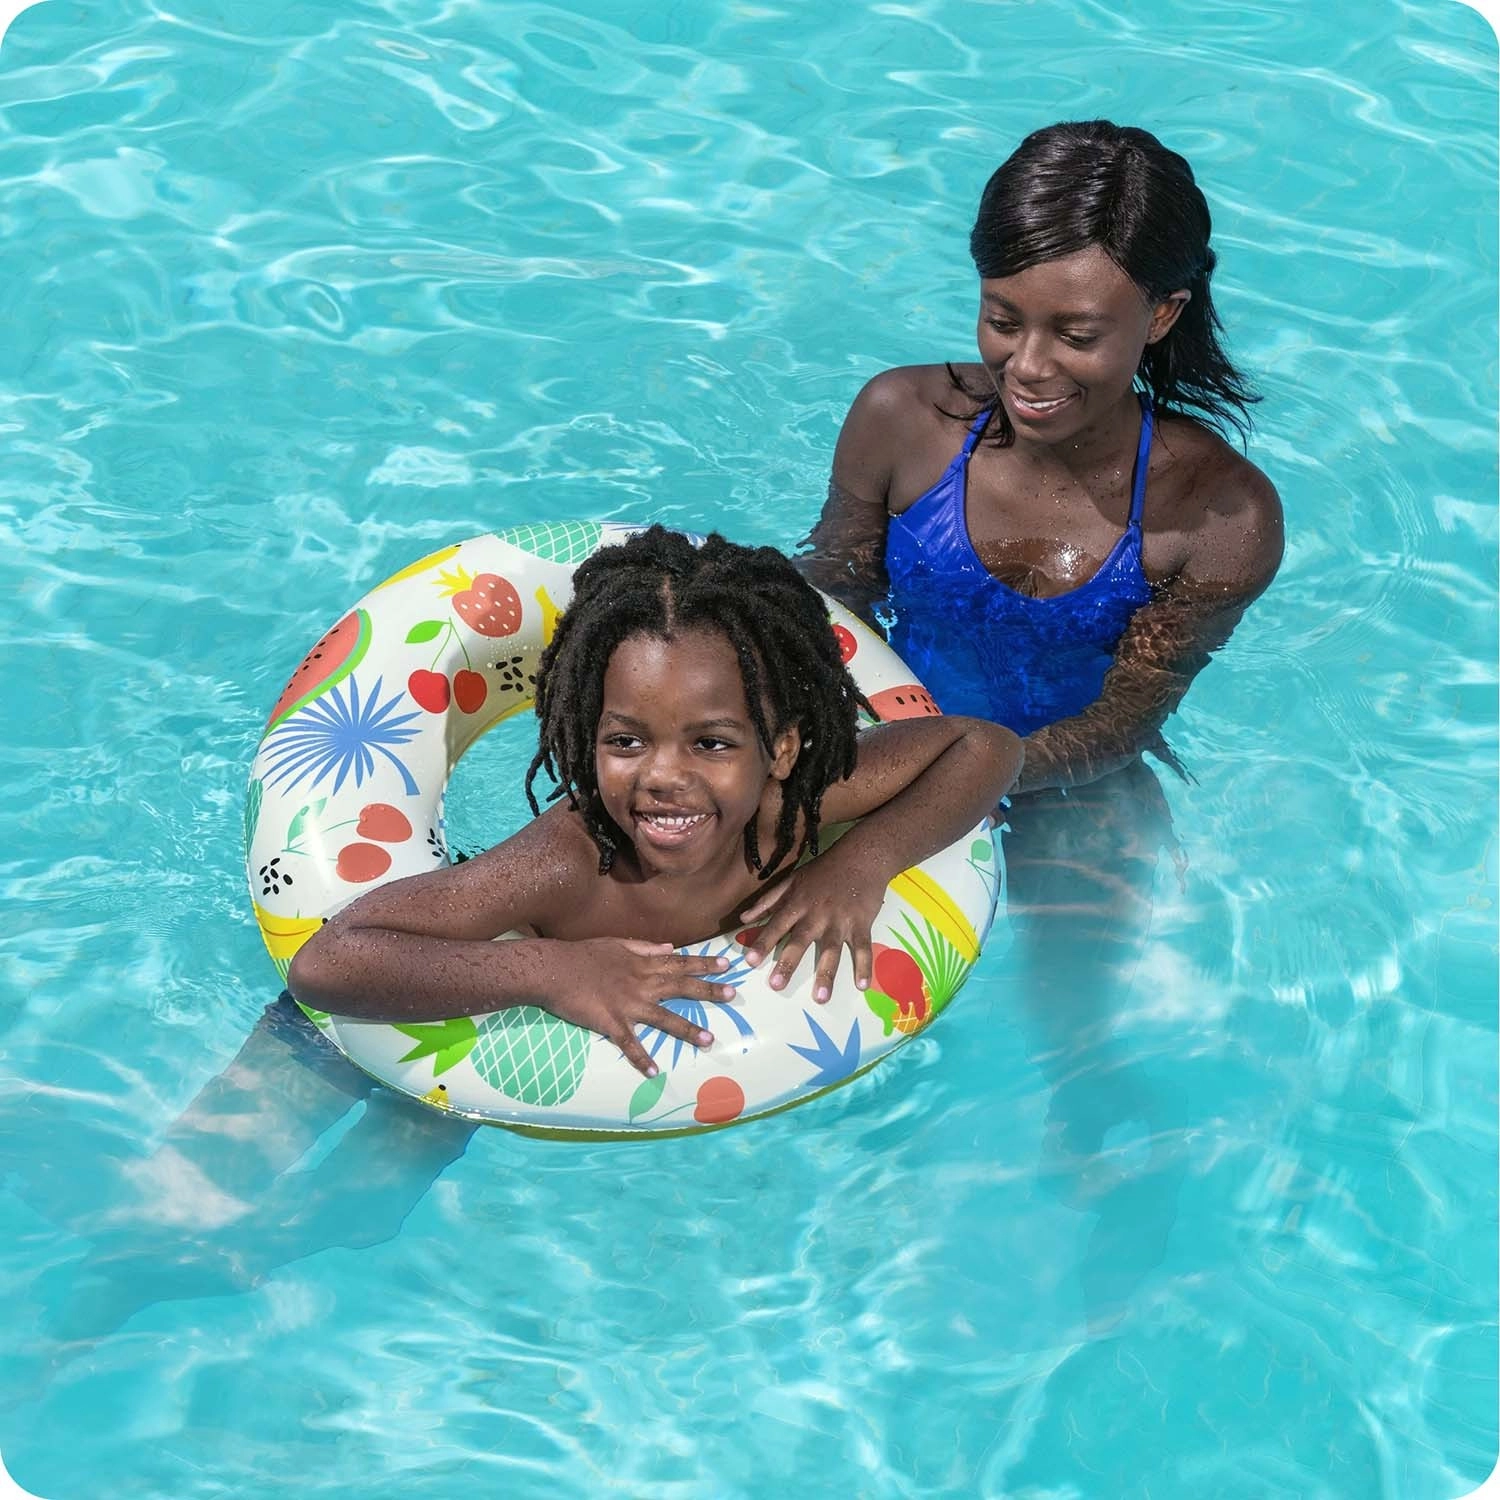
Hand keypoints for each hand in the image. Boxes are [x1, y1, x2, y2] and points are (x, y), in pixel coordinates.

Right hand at [540, 938, 734, 1077]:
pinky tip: (655, 1073)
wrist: (554, 969)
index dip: (704, 964)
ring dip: (687, 1030)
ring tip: (708, 1040)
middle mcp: (641, 984)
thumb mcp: (618, 944)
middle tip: (732, 996)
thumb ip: (645, 947)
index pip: (680, 963)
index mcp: (643, 964)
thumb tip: (669, 948)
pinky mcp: (611, 1023)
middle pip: (681, 987)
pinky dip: (642, 1059)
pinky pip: (630, 1044)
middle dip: (708, 991)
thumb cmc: (584, 955)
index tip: (727, 965)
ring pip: (663, 1018)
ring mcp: (627, 1005)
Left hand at [738, 855, 886, 1003]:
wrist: (861, 857)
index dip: (763, 943)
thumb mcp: (792, 880)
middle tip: (776, 985)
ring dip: (826, 974)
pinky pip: (862, 948)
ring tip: (820, 998)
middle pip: (800, 941)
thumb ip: (768, 901)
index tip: (750, 961)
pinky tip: (862, 986)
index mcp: (798, 904)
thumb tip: (744, 919)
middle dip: (788, 963)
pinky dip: (864, 966)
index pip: (776, 925)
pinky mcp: (862, 924)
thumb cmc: (823, 870)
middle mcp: (817, 914)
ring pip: (832, 950)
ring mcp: (840, 921)